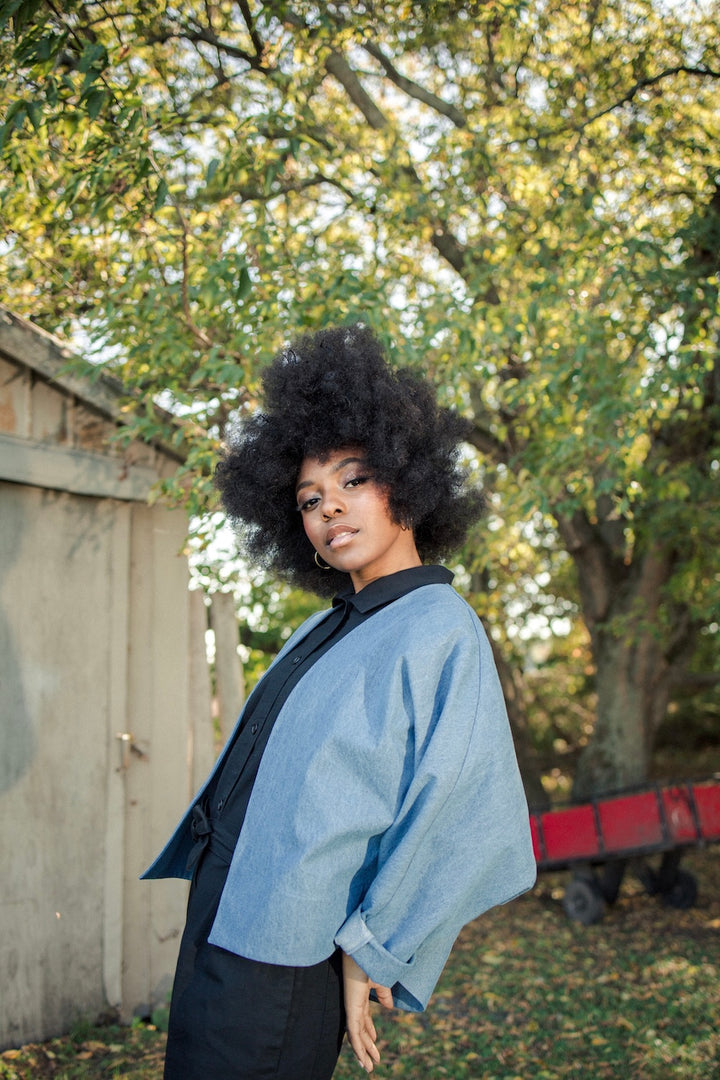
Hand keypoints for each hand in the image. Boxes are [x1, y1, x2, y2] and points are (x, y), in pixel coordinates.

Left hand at [341, 951, 393, 1071]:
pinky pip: (353, 1032)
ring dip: (362, 1053)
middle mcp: (355, 1005)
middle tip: (371, 1064)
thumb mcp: (382, 981)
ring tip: (368, 1067)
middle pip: (361, 1032)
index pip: (365, 1021)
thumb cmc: (371, 961)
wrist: (363, 951)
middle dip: (367, 1048)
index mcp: (361, 998)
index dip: (370, 1034)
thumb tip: (389, 1007)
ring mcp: (352, 1007)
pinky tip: (361, 1058)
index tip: (375, 1044)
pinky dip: (357, 1047)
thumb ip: (385, 995)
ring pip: (355, 1036)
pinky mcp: (351, 1008)